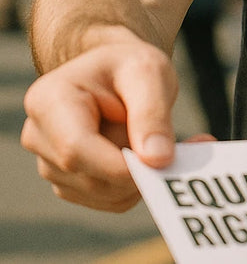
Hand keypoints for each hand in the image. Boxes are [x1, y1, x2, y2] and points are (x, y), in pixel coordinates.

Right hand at [21, 38, 178, 211]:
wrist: (117, 72)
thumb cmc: (129, 66)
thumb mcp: (148, 71)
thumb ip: (152, 112)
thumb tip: (157, 160)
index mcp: (48, 100)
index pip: (76, 149)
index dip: (118, 164)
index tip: (161, 160)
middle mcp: (39, 136)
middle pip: (90, 177)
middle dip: (139, 168)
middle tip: (188, 146)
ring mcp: (50, 163)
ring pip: (103, 194)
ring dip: (143, 176)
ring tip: (171, 141)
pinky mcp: (70, 183)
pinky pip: (110, 200)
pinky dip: (140, 184)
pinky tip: (156, 155)